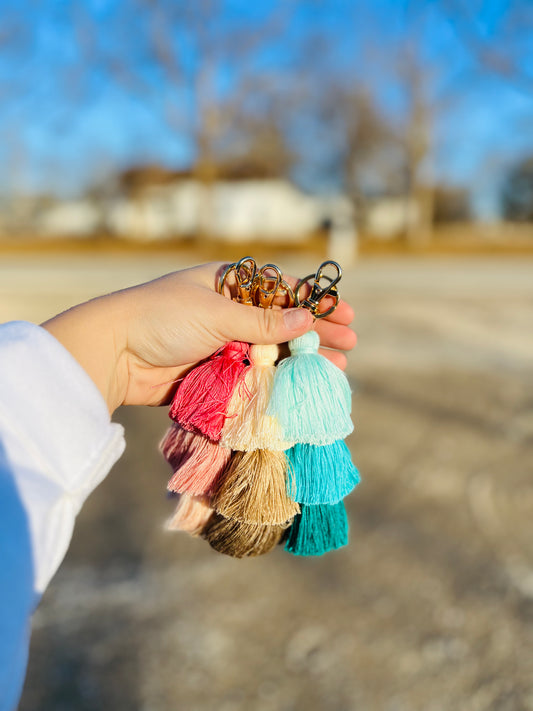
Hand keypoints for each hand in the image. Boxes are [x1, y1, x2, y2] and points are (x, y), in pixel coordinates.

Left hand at [42, 262, 356, 413]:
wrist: (113, 353)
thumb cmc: (162, 317)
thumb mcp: (215, 313)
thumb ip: (262, 322)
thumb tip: (306, 322)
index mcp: (229, 284)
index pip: (282, 291)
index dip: (314, 303)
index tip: (344, 314)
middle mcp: (228, 311)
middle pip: (282, 323)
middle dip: (316, 334)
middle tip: (349, 346)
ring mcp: (223, 343)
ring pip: (271, 353)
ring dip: (302, 361)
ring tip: (335, 371)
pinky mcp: (214, 373)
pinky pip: (252, 377)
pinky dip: (276, 382)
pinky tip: (301, 389)